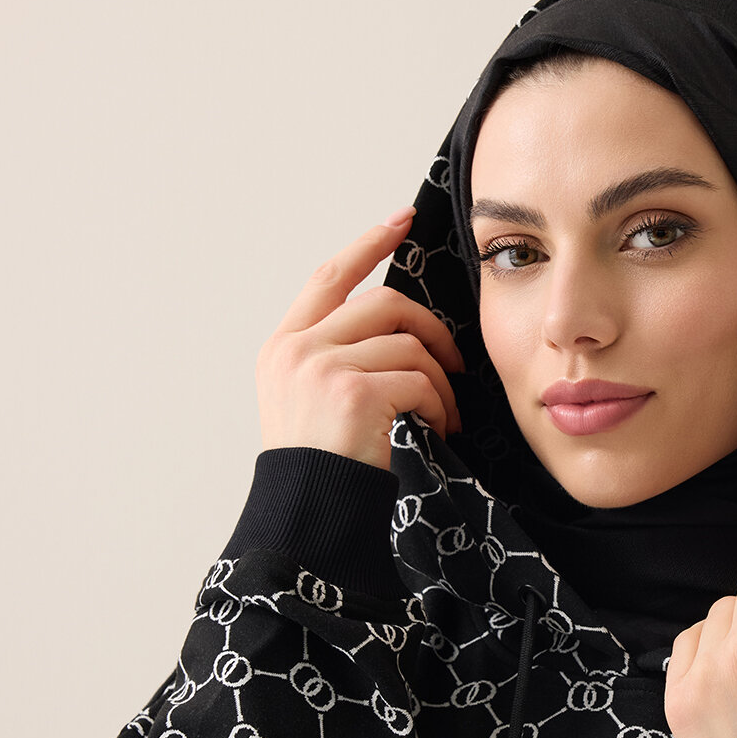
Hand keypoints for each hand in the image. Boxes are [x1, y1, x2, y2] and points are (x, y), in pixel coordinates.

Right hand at [256, 210, 464, 471]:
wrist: (305, 518)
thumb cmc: (318, 472)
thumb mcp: (307, 405)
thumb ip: (335, 359)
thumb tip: (395, 331)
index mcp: (283, 347)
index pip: (331, 276)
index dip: (369, 244)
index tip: (402, 219)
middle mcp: (298, 350)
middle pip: (384, 302)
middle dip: (431, 328)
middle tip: (453, 363)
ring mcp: (322, 368)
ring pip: (409, 344)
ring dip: (440, 381)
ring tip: (446, 414)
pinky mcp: (354, 392)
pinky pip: (420, 381)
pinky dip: (440, 406)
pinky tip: (439, 429)